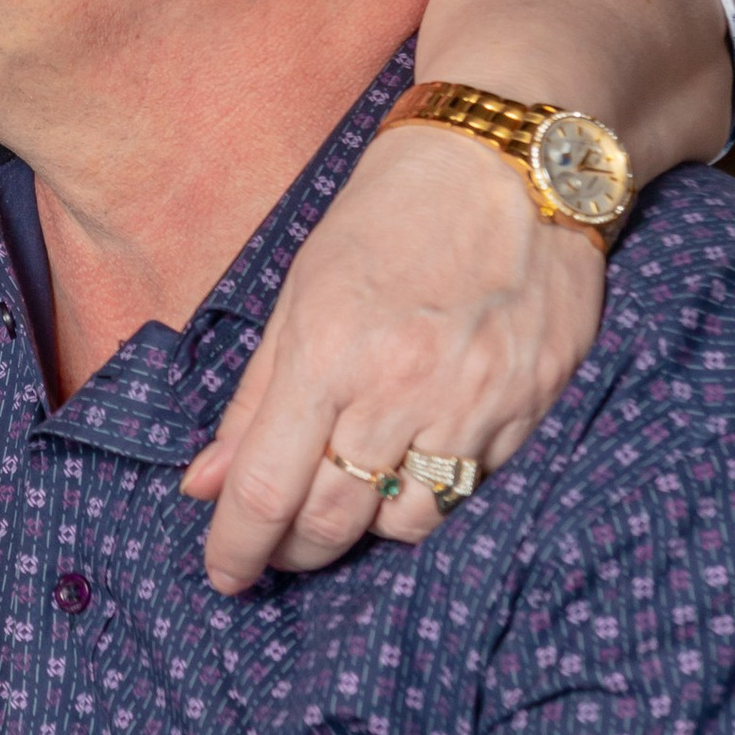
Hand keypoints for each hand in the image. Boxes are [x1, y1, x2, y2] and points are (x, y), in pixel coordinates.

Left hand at [183, 122, 604, 594]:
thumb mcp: (299, 291)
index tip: (222, 573)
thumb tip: (203, 485)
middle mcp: (401, 388)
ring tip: (348, 499)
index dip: (235, 548)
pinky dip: (432, 494)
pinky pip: (473, 493)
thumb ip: (254, 398)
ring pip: (405, 525)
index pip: (264, 490)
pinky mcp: (532, 408)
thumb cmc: (389, 215)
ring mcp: (474, 404)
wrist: (512, 161)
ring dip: (365, 528)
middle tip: (277, 543)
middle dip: (293, 550)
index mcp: (327, 351)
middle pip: (332, 523)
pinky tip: (414, 466)